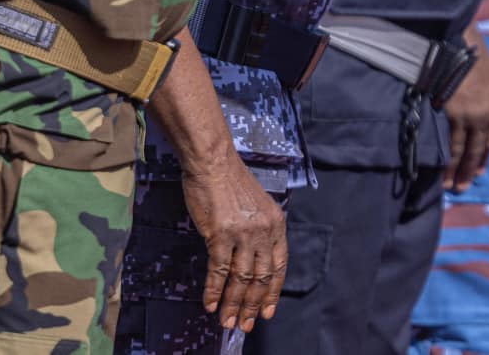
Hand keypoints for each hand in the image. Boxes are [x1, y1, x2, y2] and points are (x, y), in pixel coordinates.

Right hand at [182, 151, 287, 331]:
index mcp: (276, 224)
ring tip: (228, 322)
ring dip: (233, 304)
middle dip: (252, 305)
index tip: (266, 312)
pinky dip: (214, 291)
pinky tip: (210, 304)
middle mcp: (264, 231)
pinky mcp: (220, 235)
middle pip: (260, 278)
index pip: (278, 267)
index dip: (272, 293)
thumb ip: (260, 230)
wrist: (213, 162)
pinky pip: (218, 271)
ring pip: (241, 279)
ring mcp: (243, 234)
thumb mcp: (257, 205)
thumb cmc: (231, 181)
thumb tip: (253, 260)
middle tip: (244, 325)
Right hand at [443, 30, 488, 190]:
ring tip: (450, 185)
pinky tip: (439, 167)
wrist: (461, 45)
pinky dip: (444, 156)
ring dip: (455, 169)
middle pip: (477, 148)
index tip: (481, 169)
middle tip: (464, 186)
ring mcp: (466, 116)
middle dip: (470, 169)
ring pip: (460, 149)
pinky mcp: (448, 113)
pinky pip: (447, 139)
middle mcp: (483, 116)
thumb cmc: (477, 56)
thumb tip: (483, 107)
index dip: (485, 155)